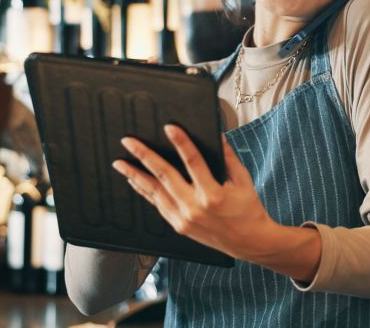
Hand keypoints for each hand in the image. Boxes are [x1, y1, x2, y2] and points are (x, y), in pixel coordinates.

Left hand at [113, 125, 276, 260]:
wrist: (249, 243)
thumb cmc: (248, 210)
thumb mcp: (243, 180)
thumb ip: (228, 156)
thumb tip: (216, 134)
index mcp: (213, 194)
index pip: (193, 162)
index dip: (181, 143)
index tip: (169, 127)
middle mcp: (195, 208)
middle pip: (164, 176)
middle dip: (144, 157)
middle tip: (128, 142)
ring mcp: (184, 219)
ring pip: (154, 192)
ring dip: (135, 175)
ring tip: (120, 163)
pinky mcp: (179, 226)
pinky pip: (157, 205)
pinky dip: (144, 192)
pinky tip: (135, 181)